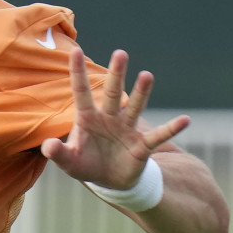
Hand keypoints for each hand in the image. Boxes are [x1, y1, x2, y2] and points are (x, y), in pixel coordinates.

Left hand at [40, 48, 188, 189]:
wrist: (110, 181)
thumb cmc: (86, 164)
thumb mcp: (69, 162)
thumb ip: (58, 153)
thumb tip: (47, 146)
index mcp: (87, 118)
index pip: (82, 92)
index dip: (78, 72)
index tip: (76, 51)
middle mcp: (108, 117)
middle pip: (112, 92)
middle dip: (116, 74)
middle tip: (120, 53)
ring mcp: (127, 129)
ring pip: (135, 106)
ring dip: (141, 92)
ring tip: (147, 75)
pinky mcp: (142, 145)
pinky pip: (159, 135)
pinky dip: (171, 128)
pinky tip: (185, 120)